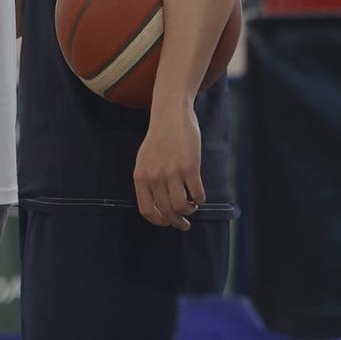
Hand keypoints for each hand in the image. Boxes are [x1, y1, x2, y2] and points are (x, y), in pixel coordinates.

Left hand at [133, 105, 203, 230]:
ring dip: (189, 211)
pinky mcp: (189, 167)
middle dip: (177, 222)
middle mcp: (155, 177)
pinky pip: (196, 193)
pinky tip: (199, 196)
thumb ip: (148, 180)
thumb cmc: (158, 138)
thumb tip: (157, 205)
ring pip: (181, 206)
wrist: (170, 115)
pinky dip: (199, 199)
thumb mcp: (144, 160)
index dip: (158, 221)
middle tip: (184, 224)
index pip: (147, 210)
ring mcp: (172, 172)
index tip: (167, 223)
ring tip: (191, 207)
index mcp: (141, 177)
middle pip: (166, 211)